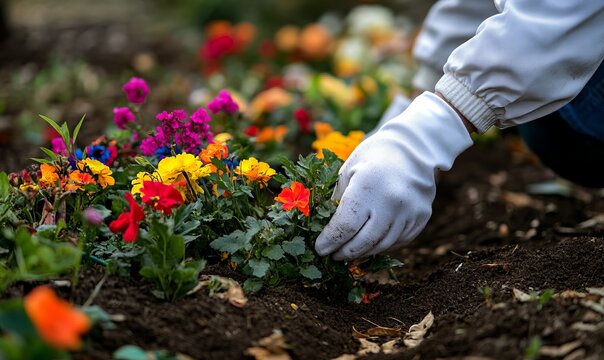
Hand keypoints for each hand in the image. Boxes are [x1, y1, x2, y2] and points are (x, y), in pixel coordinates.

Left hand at [315, 92, 473, 259]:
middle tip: (333, 255)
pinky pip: (398, 241)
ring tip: (348, 252)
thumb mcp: (347, 172)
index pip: (345, 225)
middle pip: (364, 241)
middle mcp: (391, 202)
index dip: (330, 241)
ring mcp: (410, 211)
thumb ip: (336, 201)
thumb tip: (323, 230)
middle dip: (344, 252)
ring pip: (382, 245)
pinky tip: (369, 244)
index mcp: (367, 187)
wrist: (412, 148)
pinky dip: (381, 246)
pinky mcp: (421, 217)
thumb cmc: (371, 158)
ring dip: (362, 252)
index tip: (319, 248)